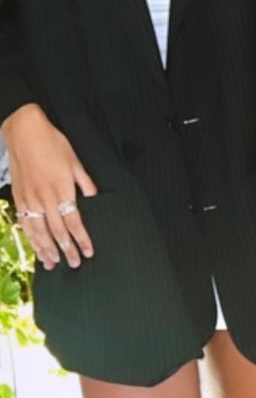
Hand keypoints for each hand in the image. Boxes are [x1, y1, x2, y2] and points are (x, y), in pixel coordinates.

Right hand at [3, 103, 96, 269]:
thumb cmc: (53, 144)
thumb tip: (95, 199)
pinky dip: (30, 237)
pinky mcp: (18, 196)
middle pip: (56, 231)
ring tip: (53, 264)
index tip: (88, 252)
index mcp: (62, 189)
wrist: (24, 132)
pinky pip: (24, 222)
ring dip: (46, 249)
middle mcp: (44, 198)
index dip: (82, 239)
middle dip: (66, 250)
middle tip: (74, 265)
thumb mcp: (75, 161)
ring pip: (38, 231)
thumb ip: (85, 184)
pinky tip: (34, 246)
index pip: (74, 222)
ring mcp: (29, 198)